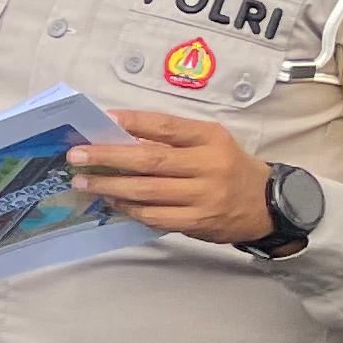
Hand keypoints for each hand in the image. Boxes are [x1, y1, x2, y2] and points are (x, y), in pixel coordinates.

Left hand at [66, 111, 275, 243]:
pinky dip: (129, 208)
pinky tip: (112, 201)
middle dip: (108, 157)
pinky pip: (155, 216)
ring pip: (148, 192)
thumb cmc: (227, 167)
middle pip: (150, 160)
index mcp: (210, 139)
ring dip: (110, 186)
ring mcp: (204, 197)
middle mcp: (209, 166)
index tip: (103, 119)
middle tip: (76, 156)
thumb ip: (173, 139)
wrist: (266, 204)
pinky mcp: (198, 222)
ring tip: (84, 182)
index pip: (166, 126)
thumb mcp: (210, 143)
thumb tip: (119, 136)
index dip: (133, 122)